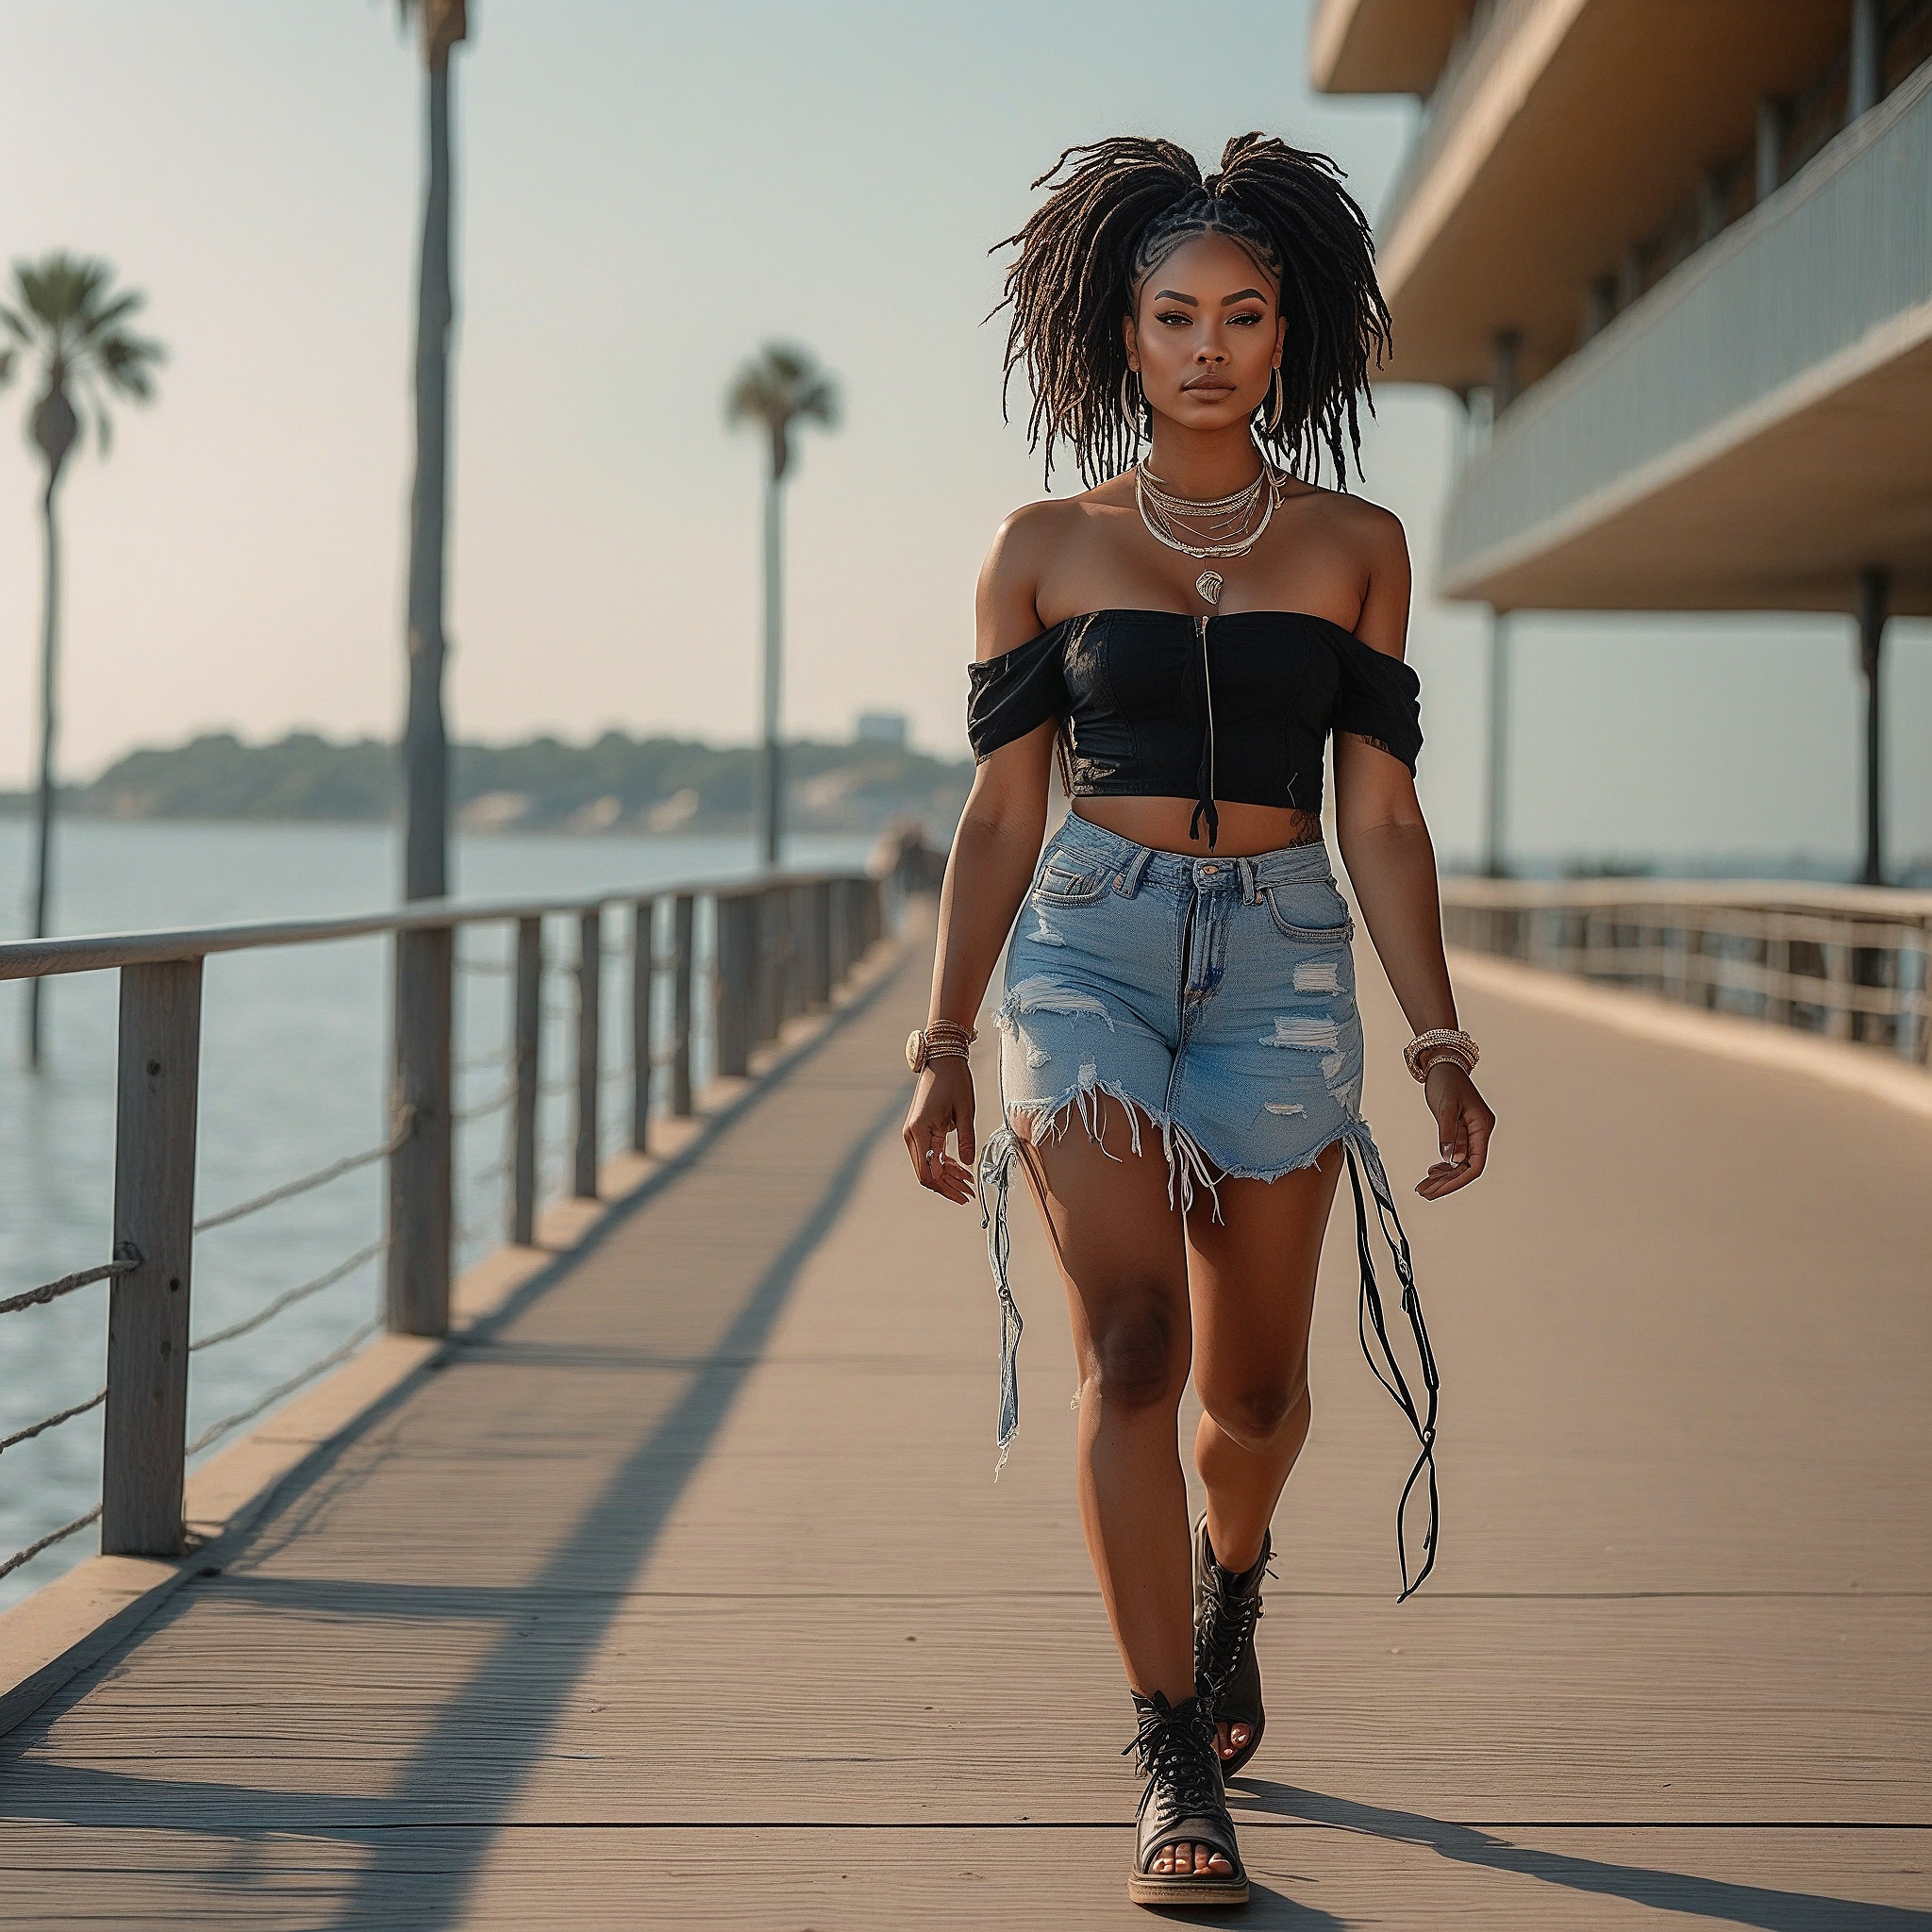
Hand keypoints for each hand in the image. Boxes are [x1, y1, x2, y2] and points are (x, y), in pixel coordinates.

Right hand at [903, 1057, 976, 1203]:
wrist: (942, 1060)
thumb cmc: (955, 1081)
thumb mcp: (965, 1111)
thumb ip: (967, 1139)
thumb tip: (968, 1164)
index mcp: (920, 1131)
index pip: (927, 1172)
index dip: (946, 1188)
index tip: (964, 1196)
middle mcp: (912, 1134)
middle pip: (926, 1172)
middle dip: (947, 1186)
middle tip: (969, 1194)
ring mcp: (914, 1132)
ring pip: (927, 1165)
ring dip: (947, 1176)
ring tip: (968, 1184)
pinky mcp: (920, 1130)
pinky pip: (929, 1154)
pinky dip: (943, 1164)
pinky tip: (960, 1169)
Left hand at [1415, 1061, 1492, 1199]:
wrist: (1443, 1064)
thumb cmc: (1447, 1080)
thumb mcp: (1446, 1107)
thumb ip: (1448, 1133)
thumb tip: (1450, 1159)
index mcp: (1481, 1127)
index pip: (1474, 1164)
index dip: (1457, 1181)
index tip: (1439, 1189)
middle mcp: (1479, 1132)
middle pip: (1466, 1168)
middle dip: (1446, 1183)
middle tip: (1425, 1192)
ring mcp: (1471, 1133)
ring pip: (1460, 1164)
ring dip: (1443, 1177)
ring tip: (1425, 1186)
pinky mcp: (1461, 1131)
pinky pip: (1455, 1155)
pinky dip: (1444, 1166)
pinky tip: (1432, 1171)